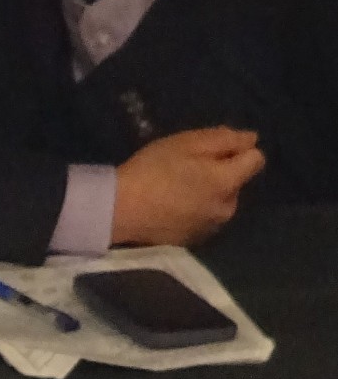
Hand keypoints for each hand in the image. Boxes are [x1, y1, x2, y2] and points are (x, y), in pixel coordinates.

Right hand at [112, 126, 264, 246]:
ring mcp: (213, 227)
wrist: (121, 210)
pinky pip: (207, 215)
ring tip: (178, 184)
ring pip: (222, 199)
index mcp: (227, 182)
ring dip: (209, 189)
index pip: (257, 160)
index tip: (212, 147)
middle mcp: (228, 208)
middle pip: (237, 180)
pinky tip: (173, 203)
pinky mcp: (197, 239)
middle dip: (221, 170)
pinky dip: (198, 206)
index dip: (239, 148)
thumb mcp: (185, 143)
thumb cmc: (153, 169)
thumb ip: (223, 139)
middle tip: (186, 164)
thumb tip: (253, 139)